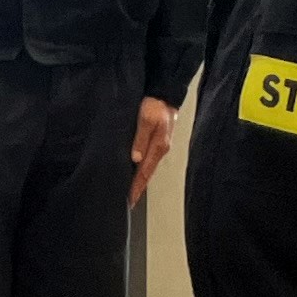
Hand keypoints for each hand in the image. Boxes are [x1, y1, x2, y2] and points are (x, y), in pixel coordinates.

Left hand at [127, 94, 176, 208]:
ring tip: (132, 191)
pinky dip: (143, 170)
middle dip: (138, 188)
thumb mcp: (146, 120)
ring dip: (140, 180)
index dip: (137, 187)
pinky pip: (149, 160)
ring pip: (148, 168)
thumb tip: (136, 158)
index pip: (145, 172)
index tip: (130, 199)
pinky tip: (137, 172)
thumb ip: (140, 139)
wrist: (166, 94)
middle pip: (147, 174)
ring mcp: (160, 147)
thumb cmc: (156, 105)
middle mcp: (160, 150)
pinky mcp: (158, 142)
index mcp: (158, 147)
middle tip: (129, 201)